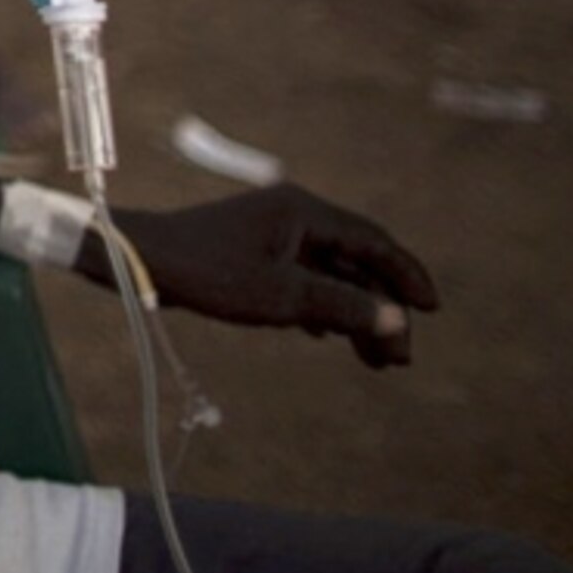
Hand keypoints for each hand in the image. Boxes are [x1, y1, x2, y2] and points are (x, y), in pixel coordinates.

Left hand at [105, 183, 438, 368]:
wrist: (139, 261)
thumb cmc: (206, 273)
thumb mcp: (281, 297)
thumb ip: (342, 306)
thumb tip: (398, 320)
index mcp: (303, 210)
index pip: (373, 241)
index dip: (407, 276)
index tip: (433, 310)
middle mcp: (293, 214)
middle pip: (356, 261)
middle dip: (382, 308)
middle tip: (398, 359)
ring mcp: (273, 233)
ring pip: (330, 274)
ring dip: (354, 313)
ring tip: (376, 362)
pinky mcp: (254, 252)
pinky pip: (304, 277)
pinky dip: (323, 306)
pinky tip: (329, 336)